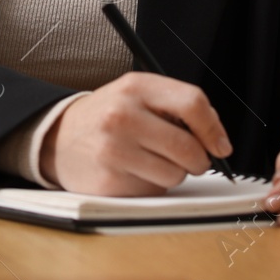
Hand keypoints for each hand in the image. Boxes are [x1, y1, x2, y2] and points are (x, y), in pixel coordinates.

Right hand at [38, 72, 231, 194]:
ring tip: (150, 161)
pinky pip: (153, 192)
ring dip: (173, 174)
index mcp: (135, 87)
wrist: (58, 138)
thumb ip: (176, 106)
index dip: (214, 129)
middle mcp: (123, 115)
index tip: (221, 145)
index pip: (192, 102)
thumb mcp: (136, 95)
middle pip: (188, 147)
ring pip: (174, 175)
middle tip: (192, 160)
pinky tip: (132, 172)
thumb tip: (217, 139)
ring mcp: (114, 149)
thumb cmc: (107, 116)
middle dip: (199, 160)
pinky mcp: (109, 181)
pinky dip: (151, 186)